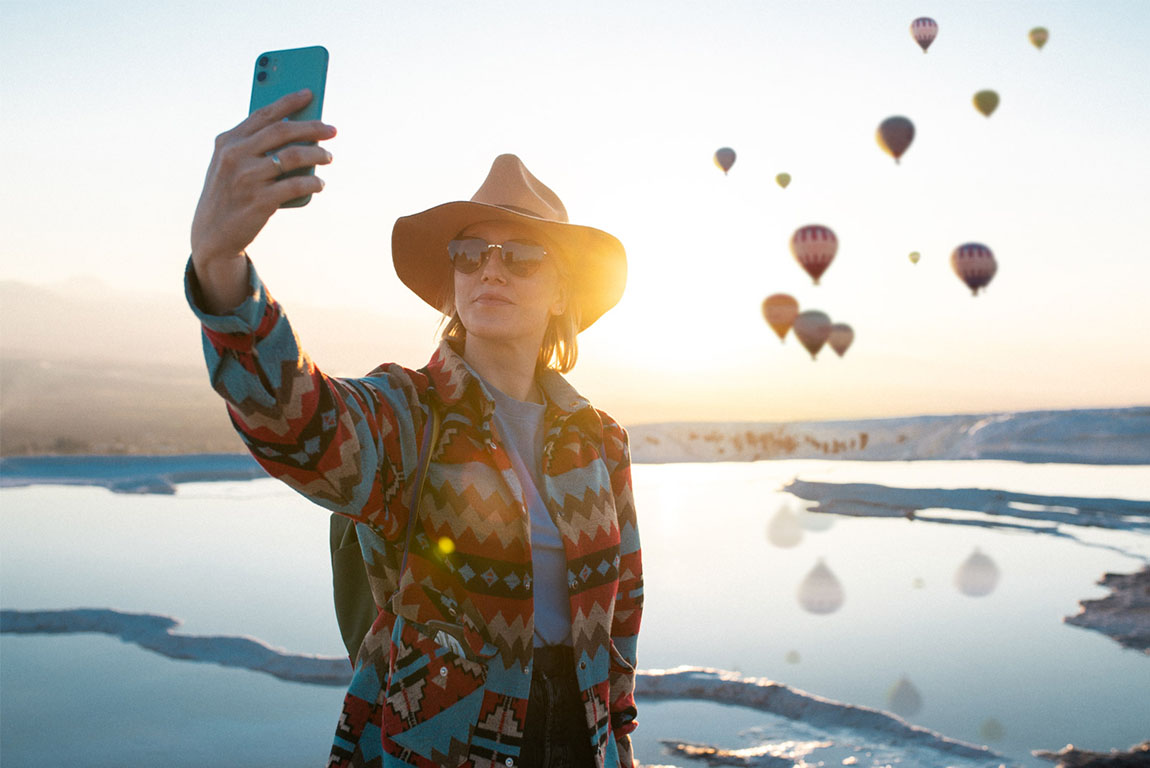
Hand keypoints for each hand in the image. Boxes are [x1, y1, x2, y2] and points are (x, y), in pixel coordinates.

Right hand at [190, 89, 335, 299]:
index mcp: (227, 141)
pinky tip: (320, 184)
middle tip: (332, 130)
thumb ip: (252, 145)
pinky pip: (296, 185)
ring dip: (317, 155)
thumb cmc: (228, 194)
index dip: (288, 101)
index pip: (263, 115)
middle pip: (282, 131)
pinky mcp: (260, 201)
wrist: (212, 234)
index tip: (310, 93)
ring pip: (293, 156)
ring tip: (329, 157)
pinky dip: (313, 183)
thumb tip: (295, 128)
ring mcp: (247, 178)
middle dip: (312, 127)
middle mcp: (235, 156)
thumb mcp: (230, 164)